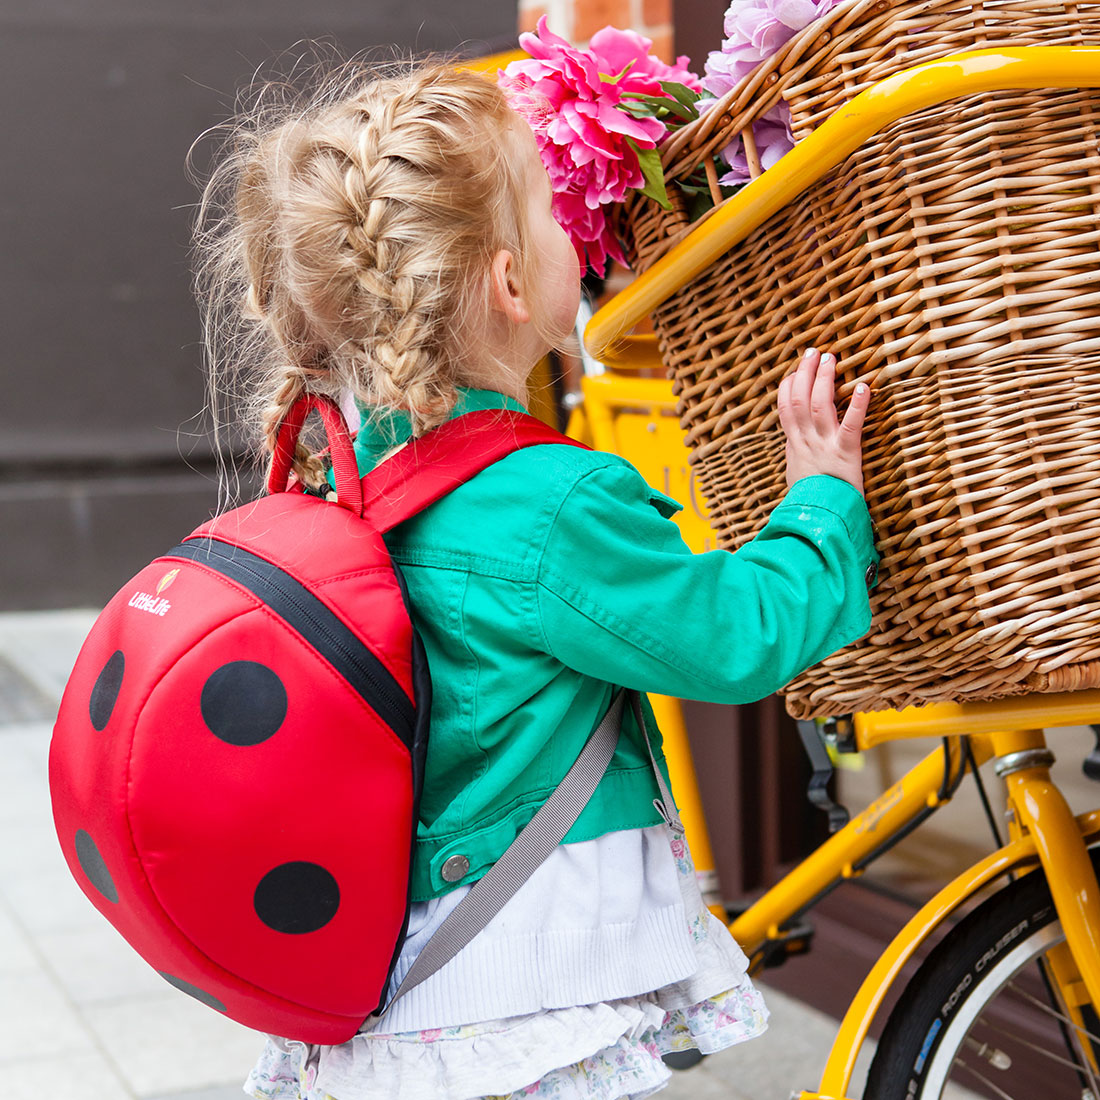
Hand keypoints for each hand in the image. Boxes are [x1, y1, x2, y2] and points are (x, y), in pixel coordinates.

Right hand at [777, 348, 869, 494]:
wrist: (819, 519)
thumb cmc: (811, 499)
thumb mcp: (797, 472)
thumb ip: (797, 451)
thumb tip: (795, 438)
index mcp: (795, 444)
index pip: (785, 407)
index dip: (788, 386)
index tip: (795, 372)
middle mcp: (806, 441)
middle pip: (800, 399)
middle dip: (805, 373)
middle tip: (814, 352)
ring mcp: (825, 446)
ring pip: (820, 405)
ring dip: (825, 379)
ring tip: (831, 359)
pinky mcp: (846, 454)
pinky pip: (851, 425)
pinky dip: (857, 405)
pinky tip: (863, 387)